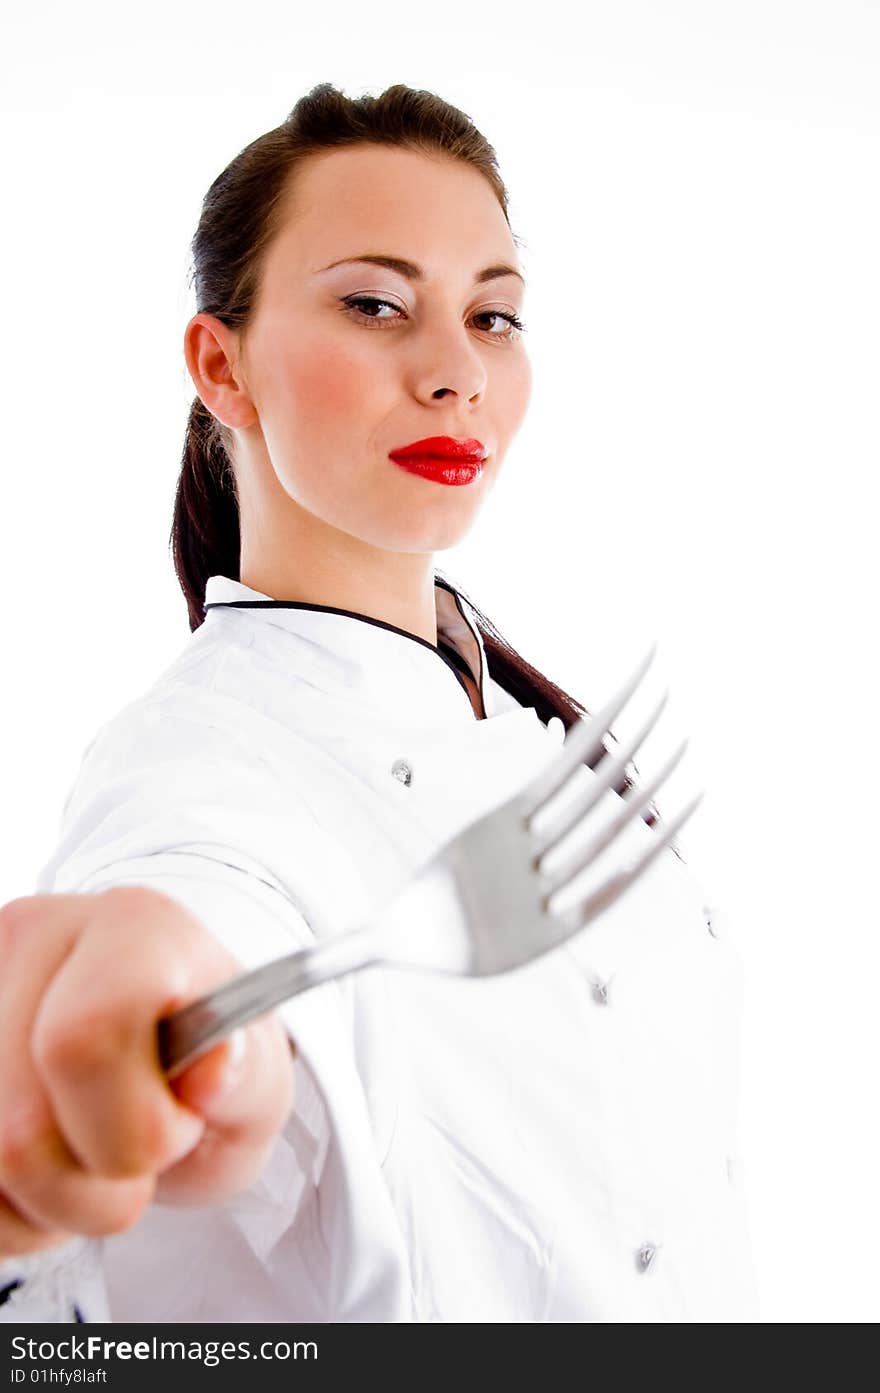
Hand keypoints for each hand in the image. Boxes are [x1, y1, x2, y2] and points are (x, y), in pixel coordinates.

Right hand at [0, 886, 295, 1258]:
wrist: (166, 1054)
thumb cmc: (208, 1068)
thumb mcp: (255, 1087)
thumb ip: (246, 1081)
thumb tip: (214, 1067)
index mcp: (137, 930)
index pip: (86, 1037)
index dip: (133, 1122)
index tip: (178, 1125)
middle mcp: (42, 935)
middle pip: (20, 1130)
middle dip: (92, 1184)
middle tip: (136, 1152)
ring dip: (44, 1201)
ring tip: (89, 1155)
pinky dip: (8, 1206)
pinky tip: (48, 1162)